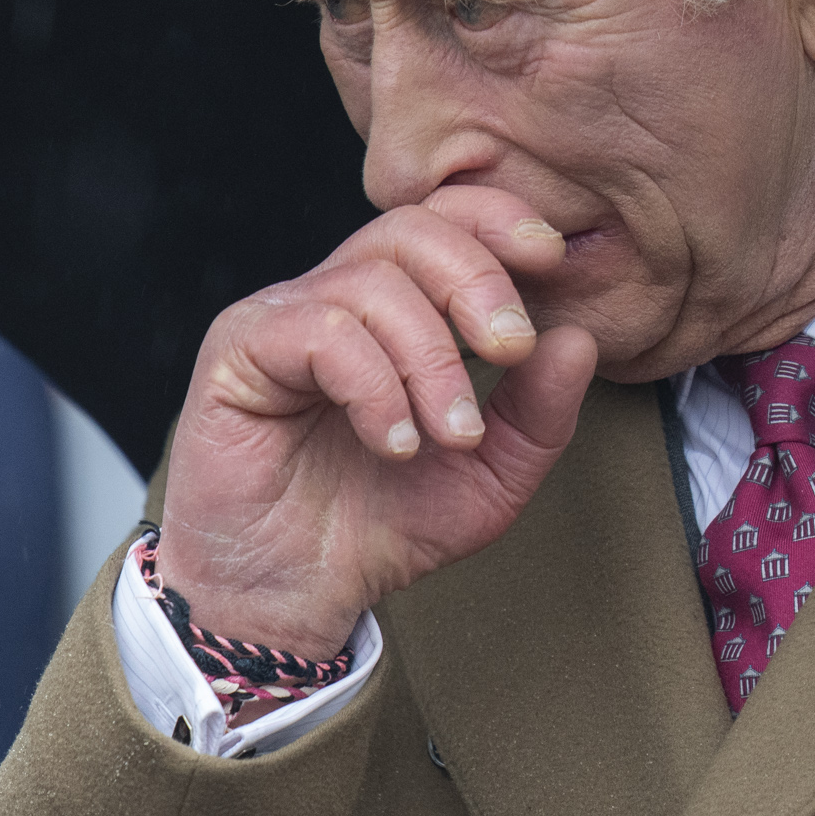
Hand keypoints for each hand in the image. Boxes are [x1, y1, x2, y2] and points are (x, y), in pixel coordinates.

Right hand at [153, 186, 599, 656]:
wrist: (295, 595)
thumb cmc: (380, 529)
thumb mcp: (489, 476)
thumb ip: (538, 413)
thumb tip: (577, 337)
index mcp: (393, 311)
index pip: (443, 220)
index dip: (497, 221)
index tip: (551, 262)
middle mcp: (334, 300)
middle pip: (410, 229)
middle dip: (477, 281)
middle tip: (511, 350)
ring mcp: (281, 320)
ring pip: (371, 283)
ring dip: (430, 360)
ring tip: (449, 437)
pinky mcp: (237, 352)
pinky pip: (319, 331)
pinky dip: (374, 386)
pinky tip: (393, 445)